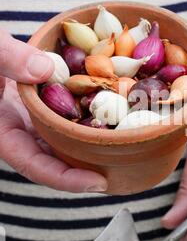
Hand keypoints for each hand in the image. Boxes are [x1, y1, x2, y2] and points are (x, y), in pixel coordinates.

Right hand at [0, 28, 106, 191]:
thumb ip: (9, 58)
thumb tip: (44, 69)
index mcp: (1, 127)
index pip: (32, 164)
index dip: (65, 179)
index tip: (97, 183)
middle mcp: (17, 127)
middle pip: (53, 158)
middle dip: (84, 169)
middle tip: (118, 172)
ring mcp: (30, 115)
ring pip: (61, 138)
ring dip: (87, 144)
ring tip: (120, 148)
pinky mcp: (41, 100)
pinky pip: (64, 114)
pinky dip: (85, 116)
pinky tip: (108, 114)